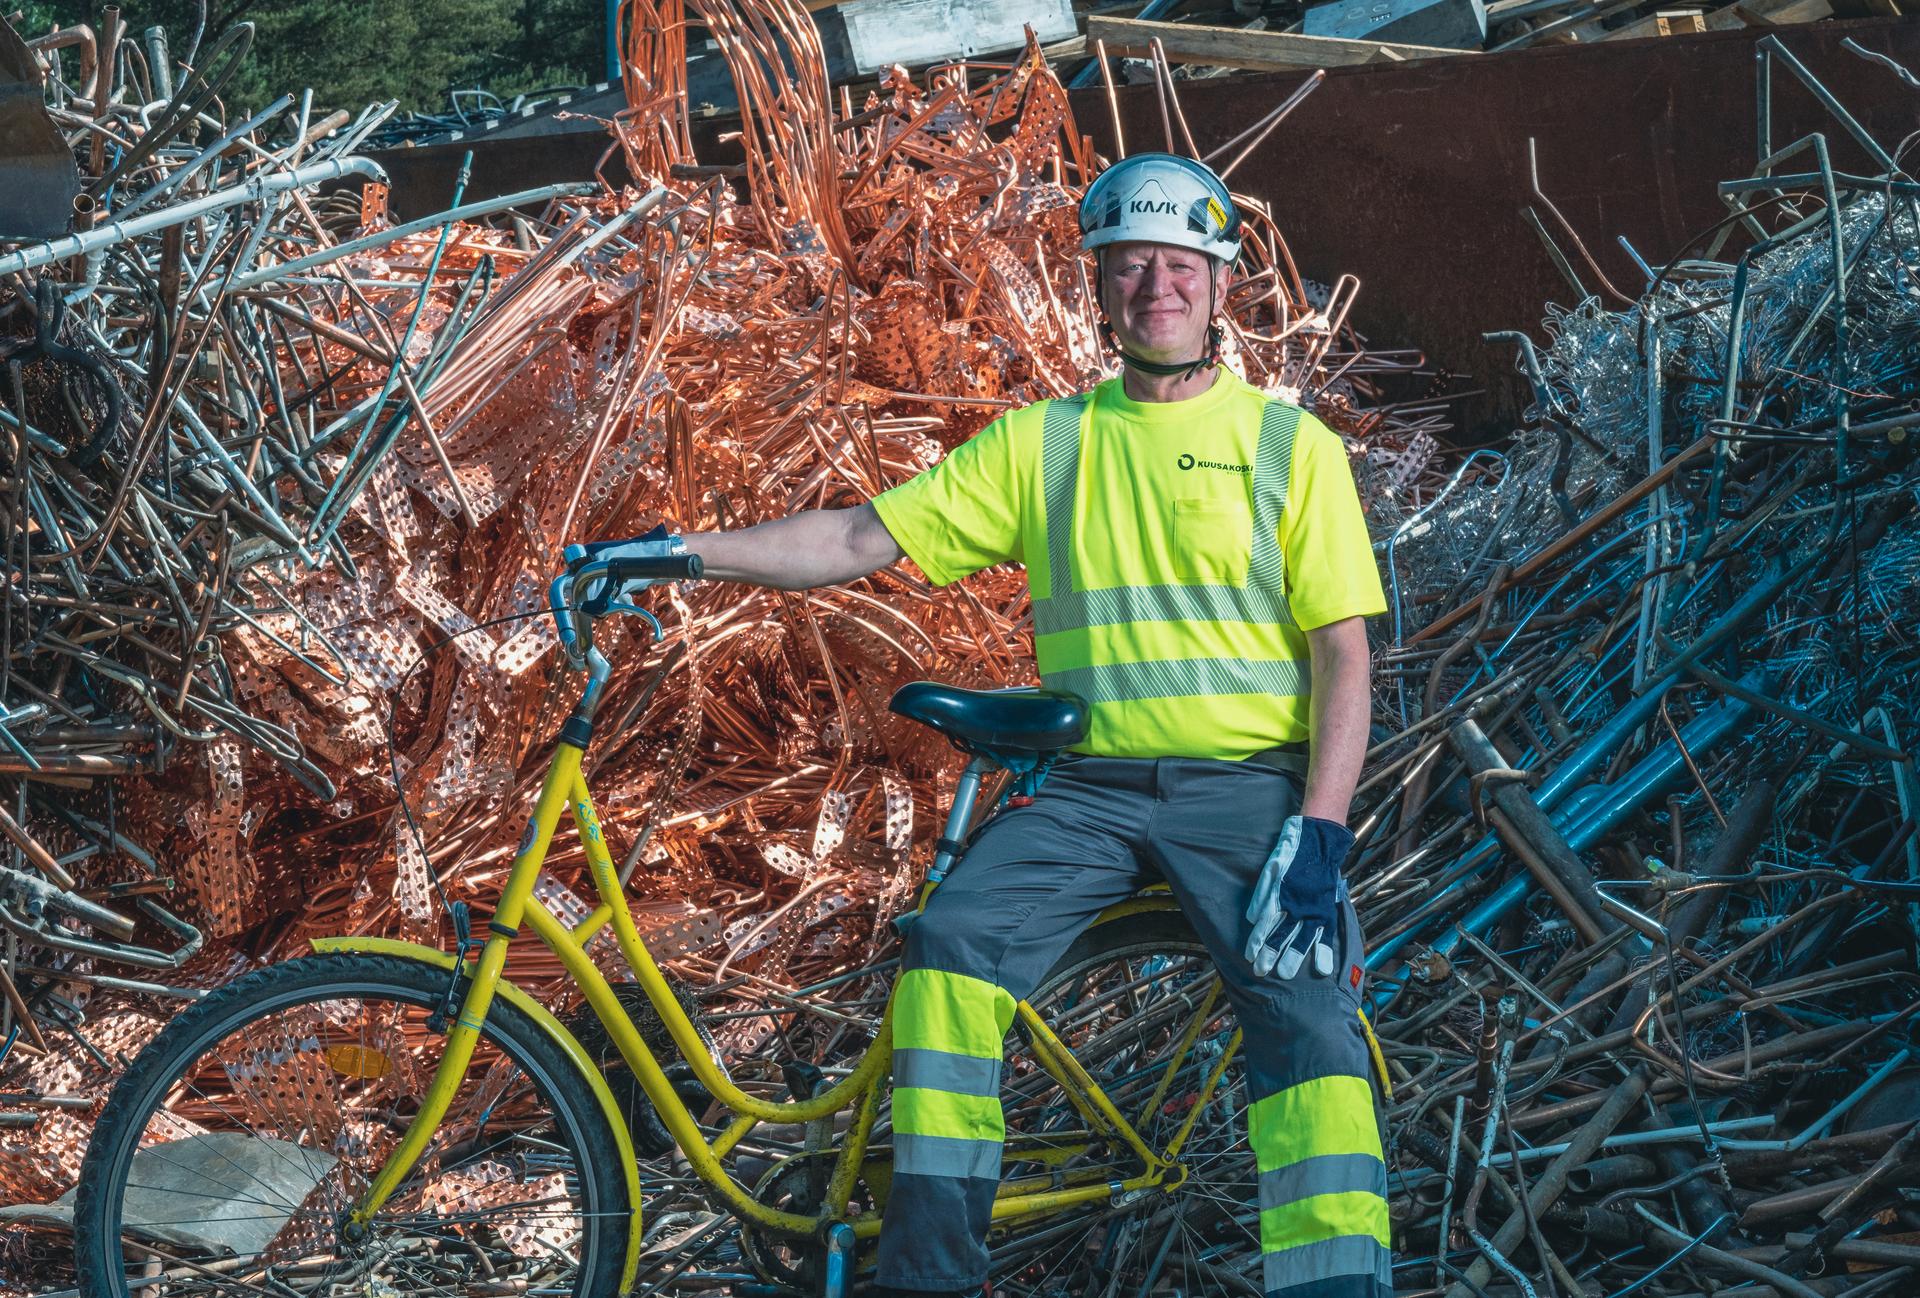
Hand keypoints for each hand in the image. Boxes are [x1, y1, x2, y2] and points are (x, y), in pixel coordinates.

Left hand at [1244, 815, 1353, 978]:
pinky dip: (1324, 952)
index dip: (1257, 942)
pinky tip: (1322, 969)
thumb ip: (1261, 897)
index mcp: (1281, 896)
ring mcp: (1313, 909)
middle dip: (1270, 956)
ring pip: (1302, 940)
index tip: (1250, 957)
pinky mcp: (1326, 910)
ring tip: (1285, 974)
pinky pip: (1326, 935)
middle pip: (1281, 937)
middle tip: (1262, 972)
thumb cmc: (1290, 856)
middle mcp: (1297, 906)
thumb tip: (1253, 918)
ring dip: (1293, 958)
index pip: (1265, 926)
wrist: (1317, 843)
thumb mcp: (1269, 872)